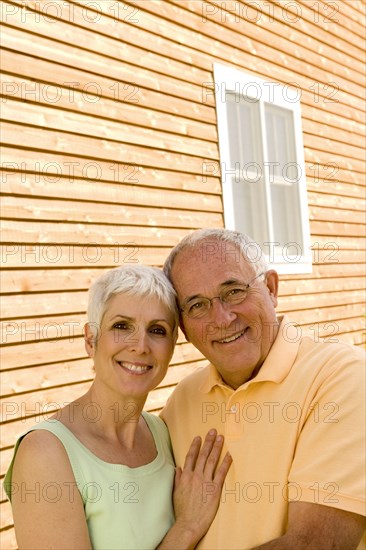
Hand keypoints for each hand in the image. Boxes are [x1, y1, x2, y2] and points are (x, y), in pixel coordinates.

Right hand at [173, 429, 231, 546]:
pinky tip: (229, 455)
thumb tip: (177, 468)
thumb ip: (177, 479)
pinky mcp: (214, 489)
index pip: (190, 456)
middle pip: (202, 455)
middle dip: (208, 442)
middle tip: (213, 431)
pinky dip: (226, 463)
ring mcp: (205, 481)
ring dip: (217, 448)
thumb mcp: (175, 492)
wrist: (188, 523)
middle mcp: (195, 476)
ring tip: (221, 438)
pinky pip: (221, 473)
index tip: (198, 437)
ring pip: (212, 460)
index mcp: (185, 476)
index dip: (195, 445)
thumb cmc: (182, 510)